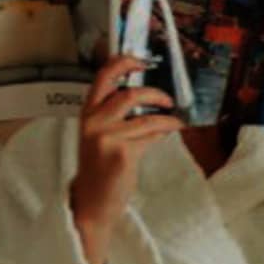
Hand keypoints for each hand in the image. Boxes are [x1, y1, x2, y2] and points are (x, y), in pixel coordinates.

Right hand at [69, 56, 182, 263]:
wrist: (92, 202)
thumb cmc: (100, 168)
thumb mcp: (102, 136)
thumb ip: (119, 117)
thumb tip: (151, 102)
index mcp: (87, 114)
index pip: (102, 78)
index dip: (122, 64)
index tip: (140, 61)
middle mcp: (94, 123)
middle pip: (129, 95)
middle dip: (155, 94)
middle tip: (168, 100)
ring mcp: (107, 138)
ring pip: (146, 118)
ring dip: (167, 119)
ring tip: (175, 122)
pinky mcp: (123, 154)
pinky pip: (151, 137)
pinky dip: (162, 134)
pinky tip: (165, 136)